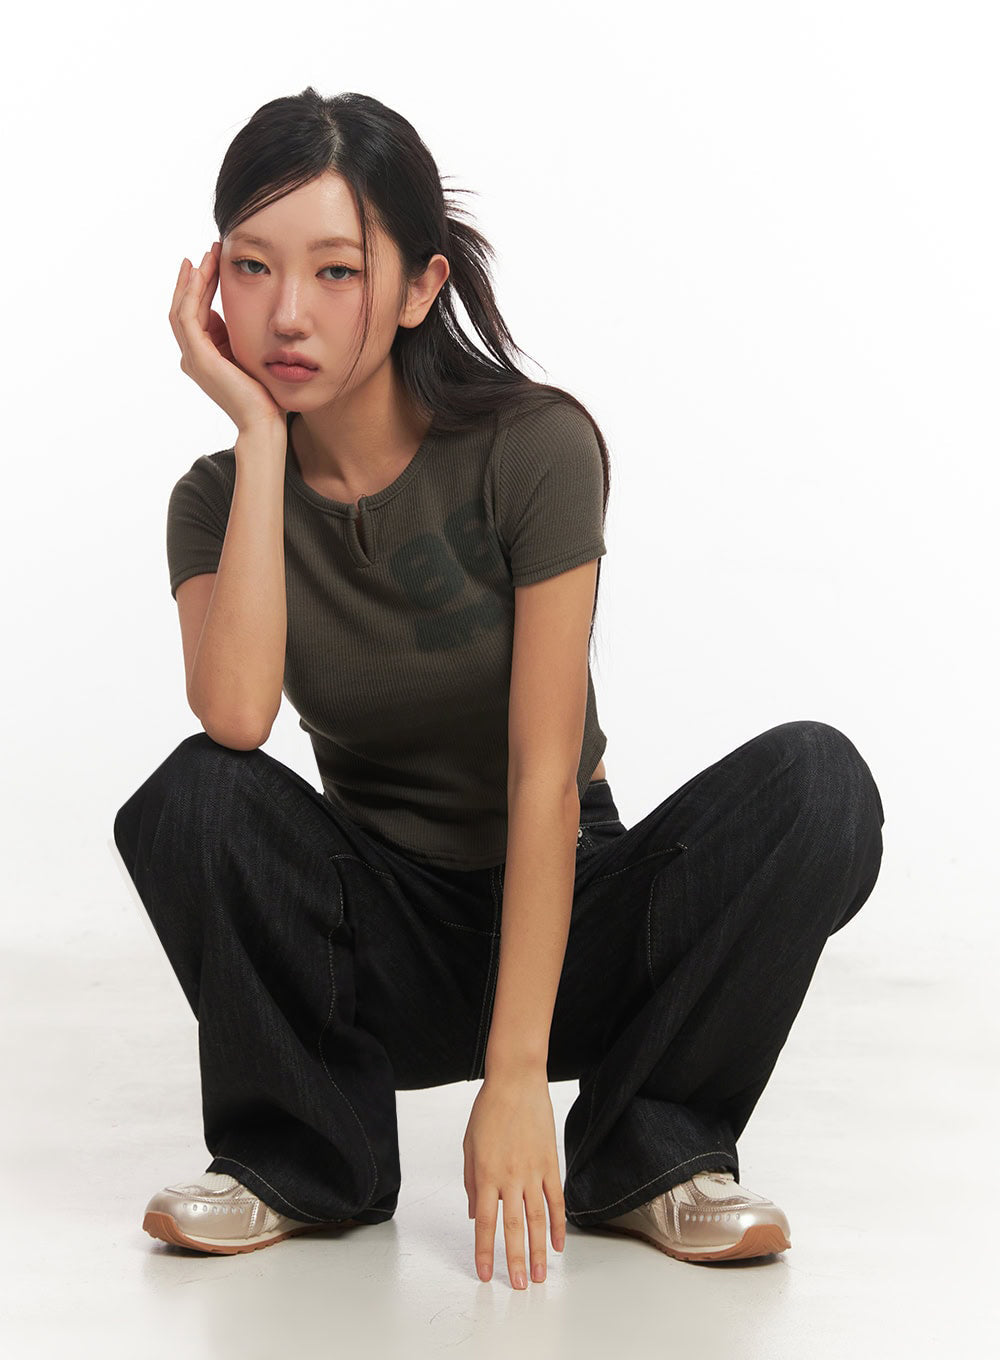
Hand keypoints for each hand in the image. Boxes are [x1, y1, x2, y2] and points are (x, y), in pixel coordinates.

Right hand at [168, 243, 286, 439]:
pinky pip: (187, 316)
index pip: (196, 313)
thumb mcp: (248, 355)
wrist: (264, 420)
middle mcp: (193, 356)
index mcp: (204, 356)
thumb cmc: (264, 393)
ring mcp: (193, 357)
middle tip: (208, 251)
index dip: (202, 287)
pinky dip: (191, 293)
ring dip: (193, 280)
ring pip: (182, 308)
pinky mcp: (199, 357)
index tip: (213, 262)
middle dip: (195, 278)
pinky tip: (201, 274)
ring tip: (205, 256)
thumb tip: (235, 313)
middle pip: (184, 307)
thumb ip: (236, 336)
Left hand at [462, 1072, 565, 1287]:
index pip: (485, 1223)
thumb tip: (476, 1215)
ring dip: (540, 1250)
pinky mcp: (551, 1163)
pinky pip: (556, 1199)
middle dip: (516, 1260)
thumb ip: (472, 1183)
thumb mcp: (469, 1146)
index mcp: (486, 1174)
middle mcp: (510, 1177)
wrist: (516, 1081)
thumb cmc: (488, 1110)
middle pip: (514, 1227)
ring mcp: (533, 1171)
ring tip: (542, 1275)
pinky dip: (559, 1224)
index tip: (486, 1274)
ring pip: (538, 1219)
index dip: (485, 1251)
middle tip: (521, 1286)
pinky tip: (559, 1244)